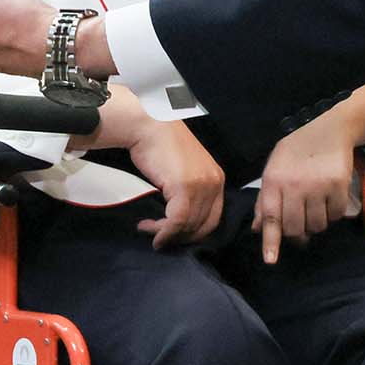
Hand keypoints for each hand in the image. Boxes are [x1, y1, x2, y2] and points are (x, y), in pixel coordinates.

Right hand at [129, 119, 225, 248]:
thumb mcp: (184, 169)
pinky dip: (163, 232)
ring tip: (148, 230)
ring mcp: (200, 185)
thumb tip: (180, 219)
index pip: (213, 218)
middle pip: (202, 225)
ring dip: (167, 234)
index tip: (175, 237)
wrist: (149, 126)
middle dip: (180, 237)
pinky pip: (176, 221)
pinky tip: (150, 231)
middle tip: (161, 238)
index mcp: (217, 178)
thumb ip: (190, 191)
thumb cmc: (161, 145)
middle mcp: (213, 183)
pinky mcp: (184, 187)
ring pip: (188, 225)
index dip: (194, 233)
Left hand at [255, 109, 363, 262]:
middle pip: (295, 228)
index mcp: (273, 181)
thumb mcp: (274, 169)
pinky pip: (336, 216)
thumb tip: (256, 229)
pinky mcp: (338, 186)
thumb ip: (264, 199)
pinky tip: (330, 199)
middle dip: (298, 233)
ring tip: (316, 206)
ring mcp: (318, 186)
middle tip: (301, 225)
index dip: (270, 241)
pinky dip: (333, 214)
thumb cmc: (296, 152)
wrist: (330, 130)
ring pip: (316, 225)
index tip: (270, 260)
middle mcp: (294, 185)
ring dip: (317, 223)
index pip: (270, 217)